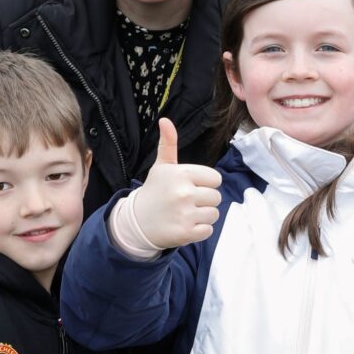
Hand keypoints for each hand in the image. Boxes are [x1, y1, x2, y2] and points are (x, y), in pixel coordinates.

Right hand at [128, 118, 222, 248]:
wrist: (137, 221)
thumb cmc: (155, 191)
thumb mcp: (161, 167)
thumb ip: (168, 144)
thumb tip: (165, 120)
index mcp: (182, 174)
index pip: (215, 179)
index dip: (206, 183)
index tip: (192, 186)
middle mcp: (184, 193)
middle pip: (216, 197)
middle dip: (205, 200)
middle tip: (187, 202)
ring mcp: (185, 214)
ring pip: (214, 214)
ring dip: (203, 216)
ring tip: (186, 213)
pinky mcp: (185, 233)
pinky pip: (208, 230)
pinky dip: (199, 230)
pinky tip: (185, 225)